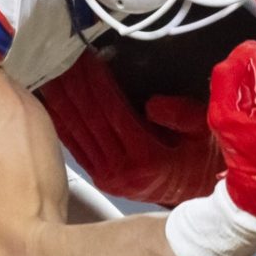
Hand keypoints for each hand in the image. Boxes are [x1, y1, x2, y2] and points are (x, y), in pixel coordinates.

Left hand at [36, 51, 220, 205]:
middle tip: (58, 56)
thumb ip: (183, 117)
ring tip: (50, 72)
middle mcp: (122, 172)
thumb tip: (153, 104)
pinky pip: (76, 146)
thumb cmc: (206, 160)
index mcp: (146, 159)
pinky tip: (52, 104)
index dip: (95, 81)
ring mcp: (109, 178)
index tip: (83, 56)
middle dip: (73, 85)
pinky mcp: (102, 179)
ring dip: (62, 101)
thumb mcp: (206, 132)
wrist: (204, 198)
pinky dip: (62, 123)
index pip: (111, 111)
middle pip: (88, 119)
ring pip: (77, 132)